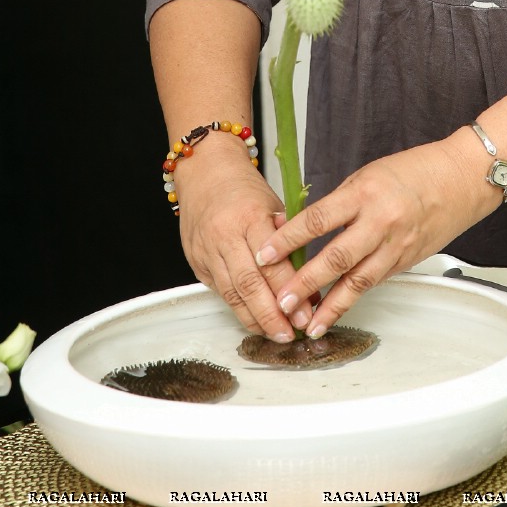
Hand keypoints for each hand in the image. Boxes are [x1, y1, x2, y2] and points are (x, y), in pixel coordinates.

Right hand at [174, 141, 318, 341]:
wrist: (205, 171)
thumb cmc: (245, 188)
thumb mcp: (274, 204)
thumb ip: (289, 240)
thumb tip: (310, 279)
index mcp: (250, 217)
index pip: (272, 264)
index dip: (289, 292)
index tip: (306, 314)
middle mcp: (225, 236)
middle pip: (249, 285)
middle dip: (271, 315)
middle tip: (290, 333)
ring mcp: (207, 251)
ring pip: (231, 294)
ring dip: (255, 320)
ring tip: (275, 335)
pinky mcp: (196, 262)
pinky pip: (220, 292)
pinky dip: (238, 309)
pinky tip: (255, 321)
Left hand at [253, 138, 488, 338]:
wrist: (461, 179)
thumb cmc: (413, 171)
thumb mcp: (368, 176)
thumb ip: (339, 204)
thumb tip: (303, 229)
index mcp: (365, 193)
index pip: (318, 219)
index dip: (288, 239)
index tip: (265, 254)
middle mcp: (380, 222)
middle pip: (336, 257)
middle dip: (305, 283)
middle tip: (281, 301)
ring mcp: (396, 245)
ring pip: (357, 282)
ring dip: (330, 306)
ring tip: (308, 324)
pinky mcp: (406, 261)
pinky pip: (374, 282)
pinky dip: (352, 299)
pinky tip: (335, 313)